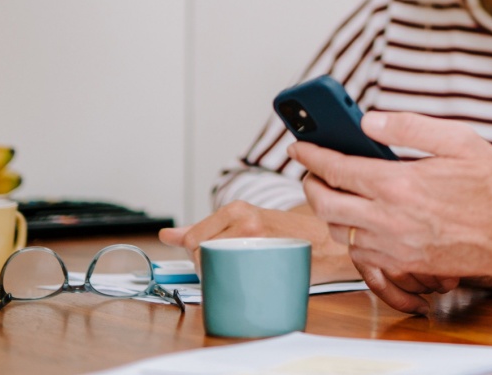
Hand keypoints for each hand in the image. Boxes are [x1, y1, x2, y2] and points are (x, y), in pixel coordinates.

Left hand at [157, 200, 358, 283]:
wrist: (324, 242)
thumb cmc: (283, 233)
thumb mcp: (243, 221)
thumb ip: (203, 227)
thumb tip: (167, 235)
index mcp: (237, 209)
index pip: (194, 238)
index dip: (197, 254)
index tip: (210, 258)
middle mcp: (245, 220)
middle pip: (202, 253)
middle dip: (207, 266)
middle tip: (228, 268)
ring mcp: (256, 239)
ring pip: (216, 265)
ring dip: (219, 276)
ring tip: (238, 273)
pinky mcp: (267, 259)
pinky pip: (235, 277)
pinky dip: (235, 283)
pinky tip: (247, 280)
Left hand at [292, 111, 491, 310]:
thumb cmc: (491, 187)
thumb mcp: (458, 140)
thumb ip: (408, 127)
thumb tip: (369, 120)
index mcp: (398, 184)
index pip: (336, 168)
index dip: (311, 155)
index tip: (299, 145)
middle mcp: (389, 219)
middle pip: (325, 203)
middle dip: (310, 183)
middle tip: (312, 170)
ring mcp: (393, 247)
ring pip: (338, 231)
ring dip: (329, 210)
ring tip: (335, 192)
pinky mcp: (402, 265)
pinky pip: (360, 254)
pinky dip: (352, 235)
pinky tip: (361, 220)